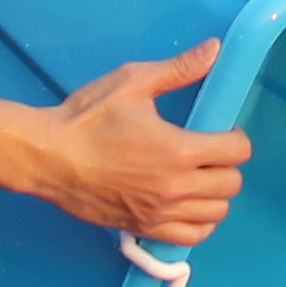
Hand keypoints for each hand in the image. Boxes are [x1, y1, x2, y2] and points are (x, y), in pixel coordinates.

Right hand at [25, 41, 248, 243]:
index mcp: (179, 150)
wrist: (47, 157)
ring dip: (215, 194)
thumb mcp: (133, 82)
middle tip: (207, 153)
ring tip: (198, 178)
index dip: (235, 138)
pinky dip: (199, 224)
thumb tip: (214, 48)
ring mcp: (160, 212)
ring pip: (216, 213)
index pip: (237, 151)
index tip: (221, 132)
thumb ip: (179, 69)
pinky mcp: (143, 229)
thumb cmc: (87, 118)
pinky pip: (191, 238)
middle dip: (226, 165)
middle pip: (231, 184)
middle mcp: (176, 186)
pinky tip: (190, 207)